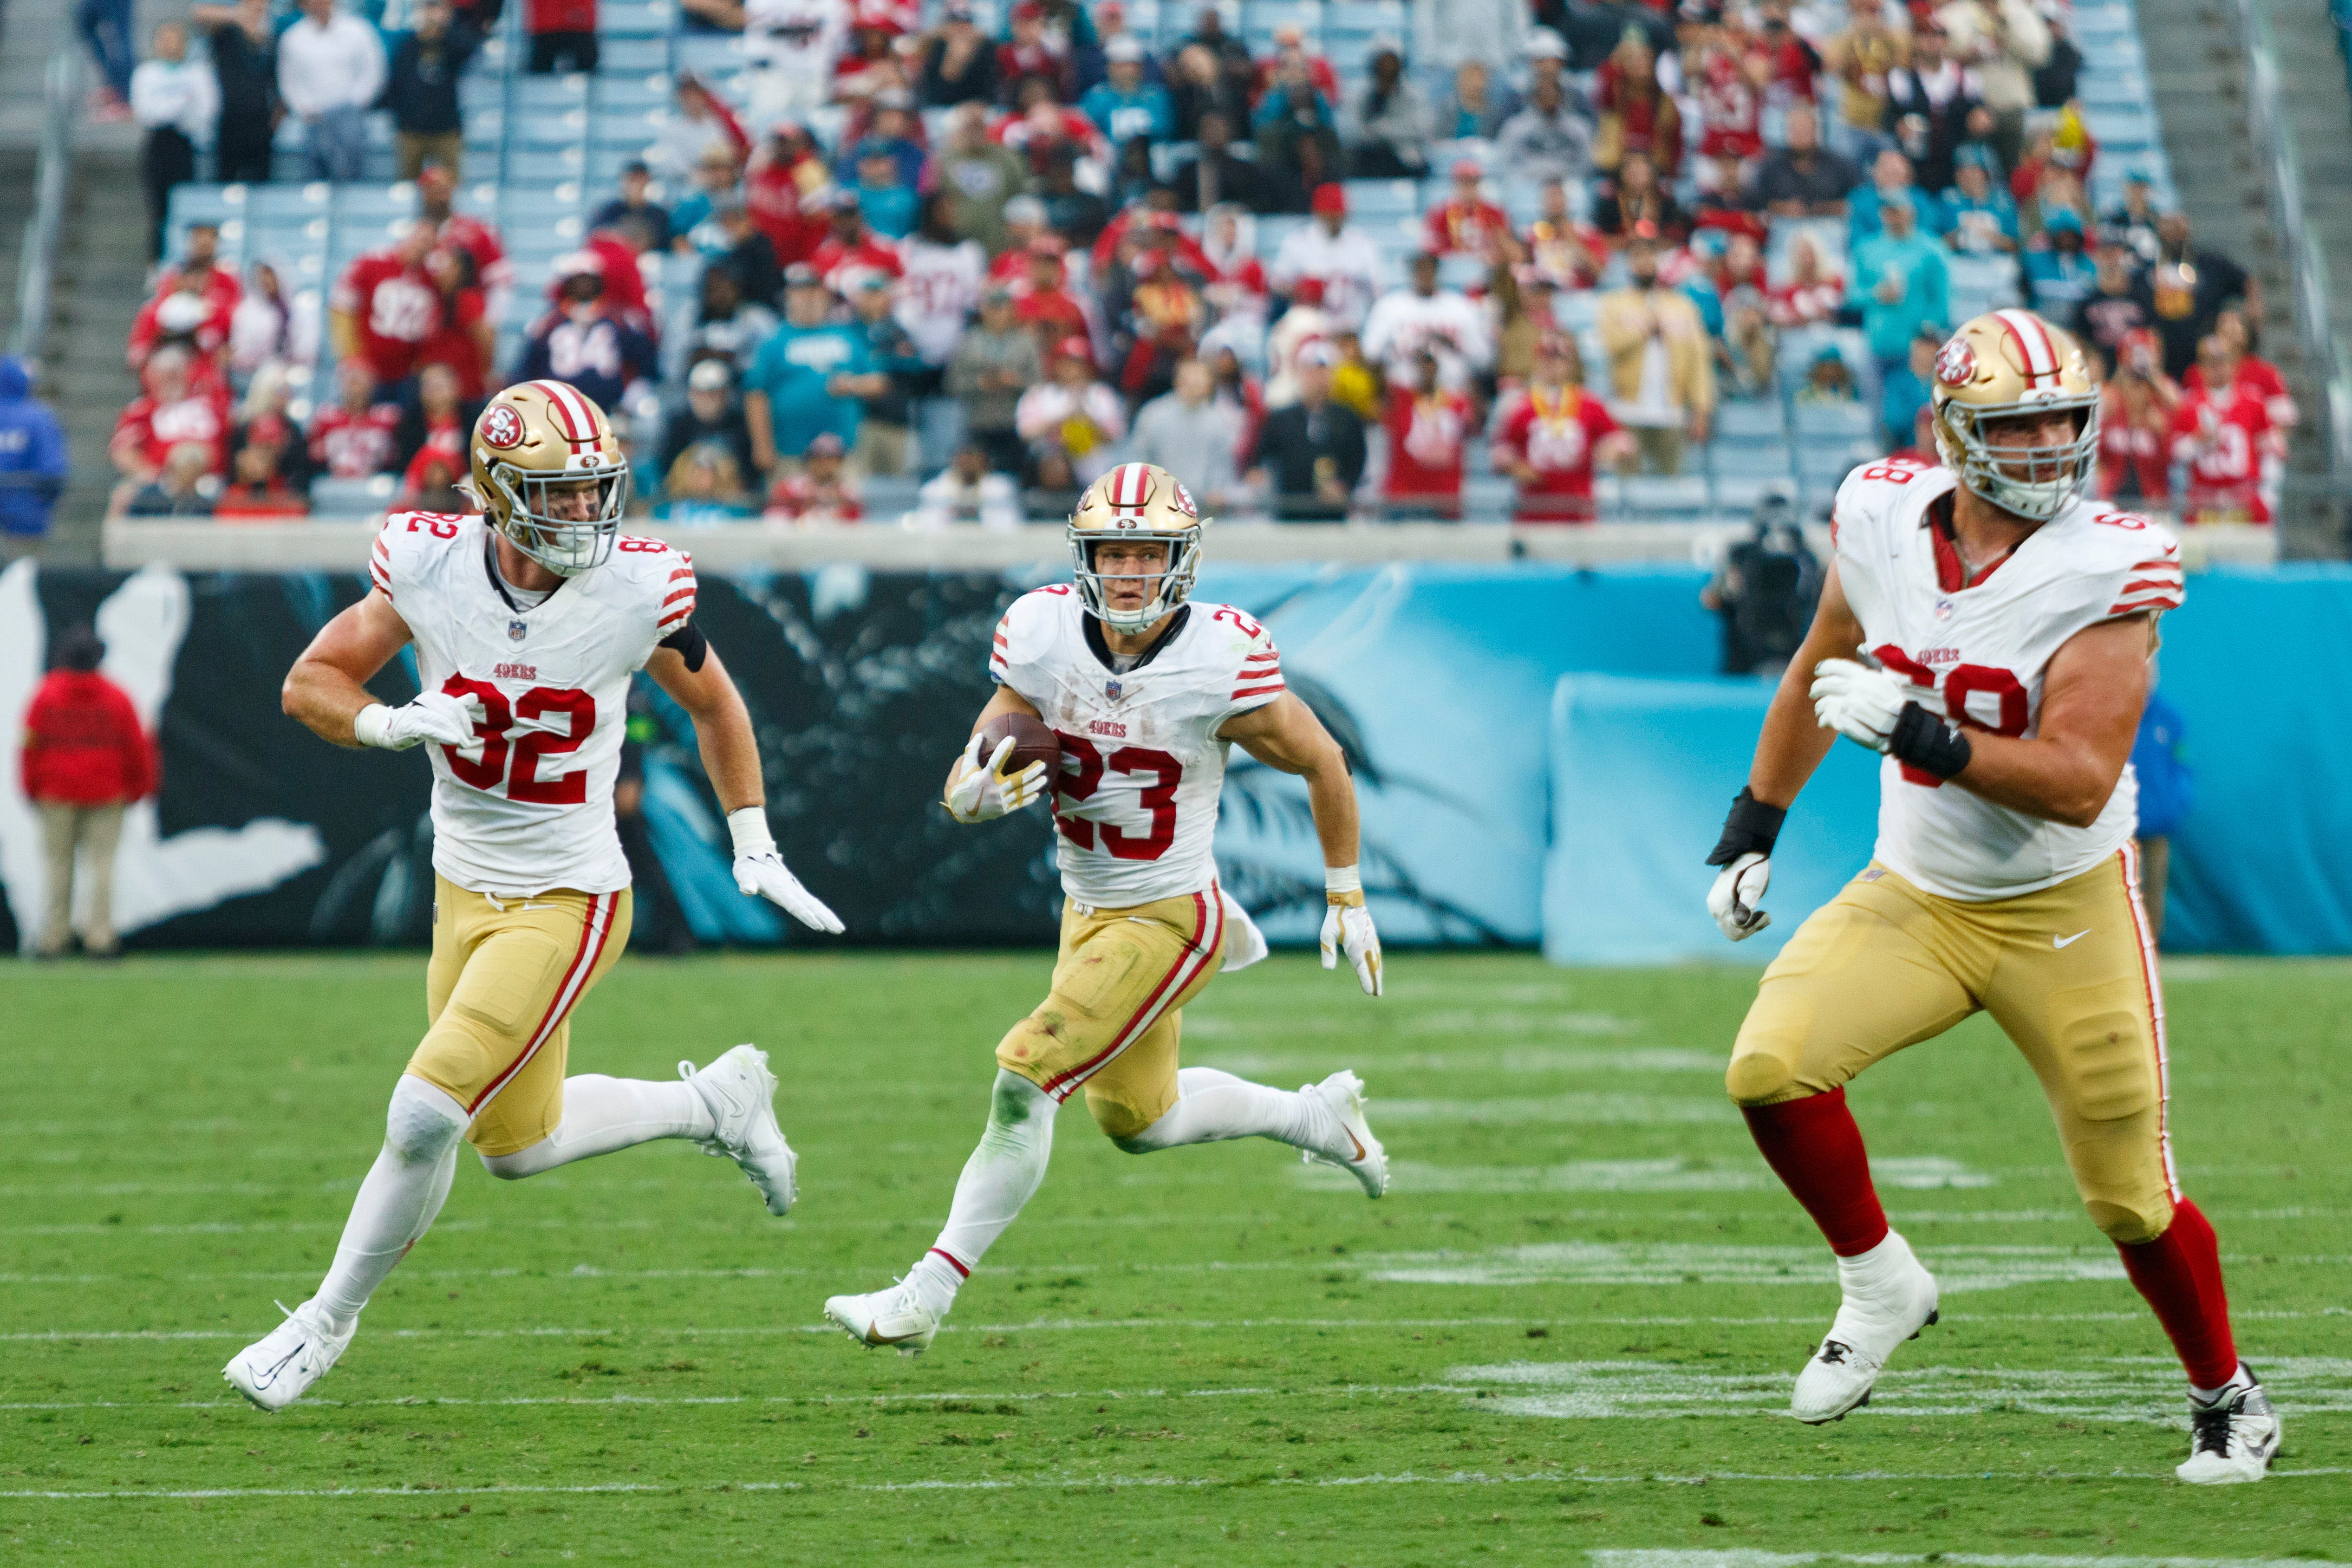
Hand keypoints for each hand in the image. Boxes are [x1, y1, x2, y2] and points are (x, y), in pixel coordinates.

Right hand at [354, 690, 473, 750]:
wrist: (390, 727)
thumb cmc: (418, 720)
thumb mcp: (437, 710)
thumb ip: (456, 704)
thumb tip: (474, 697)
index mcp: (433, 696)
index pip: (455, 705)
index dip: (465, 719)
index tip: (470, 732)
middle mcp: (424, 701)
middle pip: (450, 713)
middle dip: (462, 728)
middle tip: (469, 741)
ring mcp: (417, 712)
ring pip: (442, 720)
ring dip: (456, 733)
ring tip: (464, 743)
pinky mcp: (411, 725)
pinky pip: (431, 729)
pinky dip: (444, 735)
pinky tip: (453, 740)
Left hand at [732, 848, 844, 932]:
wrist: (755, 853)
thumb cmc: (747, 867)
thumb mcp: (743, 875)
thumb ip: (746, 883)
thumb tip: (747, 890)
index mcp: (780, 888)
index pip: (795, 905)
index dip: (806, 916)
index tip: (818, 926)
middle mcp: (791, 889)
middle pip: (812, 906)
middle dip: (826, 918)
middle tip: (839, 930)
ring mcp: (795, 890)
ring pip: (815, 905)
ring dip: (828, 916)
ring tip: (840, 929)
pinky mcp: (795, 891)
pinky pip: (811, 903)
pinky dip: (821, 911)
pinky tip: (828, 920)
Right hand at [943, 734, 1049, 823]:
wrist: (963, 810)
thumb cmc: (966, 783)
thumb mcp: (967, 767)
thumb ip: (972, 751)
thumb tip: (980, 734)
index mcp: (984, 777)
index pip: (995, 762)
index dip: (1003, 750)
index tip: (1012, 738)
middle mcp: (993, 790)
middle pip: (1015, 780)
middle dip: (1030, 772)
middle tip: (1042, 764)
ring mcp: (999, 801)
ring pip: (1020, 793)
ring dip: (1034, 786)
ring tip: (1045, 778)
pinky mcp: (1003, 809)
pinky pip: (1018, 804)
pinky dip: (1028, 799)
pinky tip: (1038, 793)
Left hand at [1320, 891, 1382, 996]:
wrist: (1348, 900)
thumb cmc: (1335, 918)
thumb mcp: (1326, 935)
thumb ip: (1328, 952)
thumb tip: (1328, 969)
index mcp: (1356, 947)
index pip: (1363, 969)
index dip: (1367, 982)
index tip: (1370, 993)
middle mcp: (1366, 945)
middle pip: (1373, 967)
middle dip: (1376, 981)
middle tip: (1378, 994)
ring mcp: (1371, 940)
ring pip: (1377, 960)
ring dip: (1378, 973)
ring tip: (1378, 984)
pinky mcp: (1372, 935)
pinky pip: (1377, 952)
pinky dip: (1378, 962)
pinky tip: (1377, 966)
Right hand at [1707, 851, 1771, 940]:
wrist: (1746, 852)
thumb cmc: (1753, 868)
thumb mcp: (1754, 886)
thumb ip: (1746, 905)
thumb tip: (1739, 923)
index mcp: (1721, 905)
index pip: (1736, 932)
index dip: (1753, 928)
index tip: (1765, 913)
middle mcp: (1714, 909)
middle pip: (1733, 934)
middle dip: (1750, 928)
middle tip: (1764, 913)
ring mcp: (1714, 907)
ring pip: (1731, 930)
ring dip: (1747, 925)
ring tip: (1760, 911)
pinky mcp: (1718, 905)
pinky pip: (1730, 922)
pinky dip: (1742, 920)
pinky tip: (1752, 910)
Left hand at [1811, 656, 1936, 752]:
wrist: (1906, 729)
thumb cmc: (1895, 705)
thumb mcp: (1886, 682)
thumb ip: (1872, 666)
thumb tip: (1861, 648)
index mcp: (1869, 677)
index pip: (1840, 667)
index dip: (1825, 667)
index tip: (1818, 669)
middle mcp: (1861, 689)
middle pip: (1828, 684)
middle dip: (1818, 688)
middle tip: (1813, 692)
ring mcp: (1856, 706)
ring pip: (1827, 702)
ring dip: (1821, 706)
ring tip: (1819, 710)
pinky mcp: (1851, 723)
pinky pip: (1830, 719)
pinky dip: (1825, 719)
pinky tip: (1824, 722)